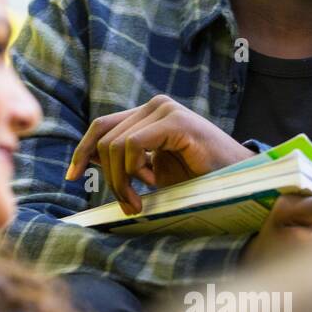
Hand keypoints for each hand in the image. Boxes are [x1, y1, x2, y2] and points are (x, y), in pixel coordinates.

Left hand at [65, 96, 254, 213]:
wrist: (239, 181)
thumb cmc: (199, 179)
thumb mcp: (154, 171)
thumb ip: (125, 161)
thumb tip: (90, 160)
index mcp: (148, 114)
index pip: (102, 127)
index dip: (83, 151)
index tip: (72, 176)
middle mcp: (155, 106)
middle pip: (105, 138)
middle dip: (109, 177)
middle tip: (129, 205)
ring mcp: (166, 111)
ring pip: (115, 145)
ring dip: (122, 181)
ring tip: (140, 201)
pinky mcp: (176, 122)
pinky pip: (134, 145)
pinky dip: (134, 171)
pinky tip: (152, 185)